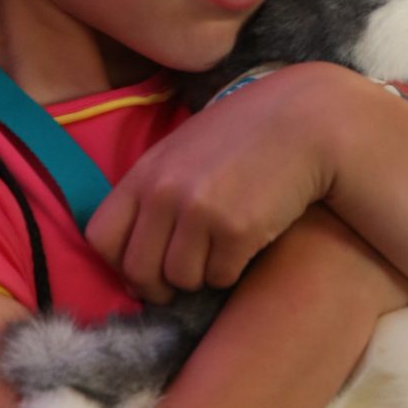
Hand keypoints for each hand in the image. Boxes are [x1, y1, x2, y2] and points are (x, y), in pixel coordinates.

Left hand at [85, 65, 359, 301]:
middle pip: (139, 270)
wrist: (305, 122)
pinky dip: (232, 271)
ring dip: (201, 276)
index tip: (146, 266)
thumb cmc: (245, 138)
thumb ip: (155, 191)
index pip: (101, 238)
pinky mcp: (237, 229)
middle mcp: (164, 192)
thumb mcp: (184, 152)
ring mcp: (199, 211)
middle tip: (185, 277)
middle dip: (161, 284)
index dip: (121, 262)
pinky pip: (220, 277)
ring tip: (221, 249)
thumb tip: (135, 253)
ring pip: (182, 280)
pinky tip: (247, 244)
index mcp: (145, 172)